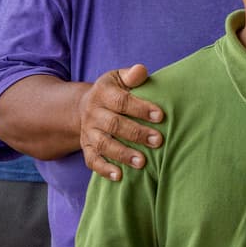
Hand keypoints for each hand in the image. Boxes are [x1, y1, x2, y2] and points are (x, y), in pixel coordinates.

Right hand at [77, 64, 165, 179]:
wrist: (85, 106)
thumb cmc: (112, 92)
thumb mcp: (118, 78)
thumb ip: (131, 75)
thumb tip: (141, 70)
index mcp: (102, 93)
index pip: (121, 101)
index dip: (140, 108)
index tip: (160, 116)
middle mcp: (93, 113)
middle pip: (114, 124)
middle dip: (136, 133)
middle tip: (157, 141)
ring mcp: (88, 132)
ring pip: (103, 144)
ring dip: (123, 154)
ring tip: (142, 162)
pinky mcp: (86, 147)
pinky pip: (92, 160)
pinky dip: (104, 169)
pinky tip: (119, 176)